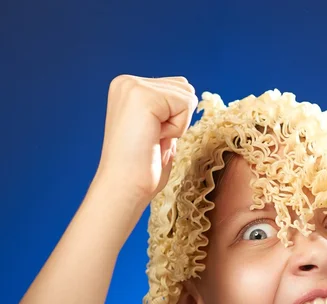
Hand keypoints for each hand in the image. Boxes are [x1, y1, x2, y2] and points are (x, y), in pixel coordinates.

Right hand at [94, 75, 197, 204]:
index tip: (151, 137)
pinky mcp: (142, 95)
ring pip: (187, 96)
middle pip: (185, 87)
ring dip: (178, 124)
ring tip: (152, 139)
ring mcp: (132, 86)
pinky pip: (185, 105)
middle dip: (178, 119)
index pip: (177, 87)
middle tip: (153, 139)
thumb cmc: (142, 168)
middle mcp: (127, 81)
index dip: (175, 119)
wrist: (124, 187)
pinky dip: (177, 128)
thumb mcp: (158, 129)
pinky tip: (154, 138)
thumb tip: (188, 95)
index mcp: (129, 87)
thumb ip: (168, 109)